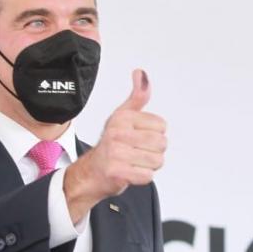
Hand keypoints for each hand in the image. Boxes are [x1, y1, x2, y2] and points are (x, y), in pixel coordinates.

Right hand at [64, 69, 166, 222]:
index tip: (139, 138)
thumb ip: (138, 96)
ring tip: (134, 162)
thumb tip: (141, 74)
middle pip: (161, 144)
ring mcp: (116, 153)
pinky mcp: (117, 172)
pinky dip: (142, 177)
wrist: (91, 172)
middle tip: (137, 153)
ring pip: (156, 161)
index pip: (161, 126)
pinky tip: (131, 172)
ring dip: (149, 165)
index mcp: (122, 118)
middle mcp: (117, 133)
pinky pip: (147, 176)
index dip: (155, 134)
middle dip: (154, 152)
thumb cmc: (110, 145)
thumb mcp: (123, 116)